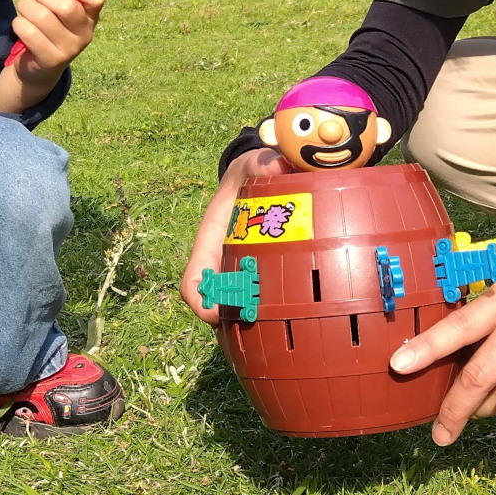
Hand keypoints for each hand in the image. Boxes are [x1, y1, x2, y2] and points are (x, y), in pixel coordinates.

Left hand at [4, 0, 105, 103]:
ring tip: (26, 11)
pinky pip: (29, 32)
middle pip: (66, 6)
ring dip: (26, 7)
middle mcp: (85, 33)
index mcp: (90, 14)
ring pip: (42, 16)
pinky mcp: (52, 60)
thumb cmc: (47, 19)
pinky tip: (21, 26)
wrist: (37, 63)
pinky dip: (19, 23)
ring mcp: (70, 49)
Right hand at [179, 146, 293, 323]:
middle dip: (234, 322)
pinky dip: (278, 313)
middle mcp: (223, 261)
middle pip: (219, 305)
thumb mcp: (255, 163)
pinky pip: (268, 299)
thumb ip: (264, 162)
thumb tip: (278, 167)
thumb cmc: (254, 171)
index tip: (220, 314)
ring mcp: (244, 269)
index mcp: (211, 240)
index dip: (201, 303)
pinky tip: (302, 319)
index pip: (193, 281)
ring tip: (283, 332)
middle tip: (263, 327)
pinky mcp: (267, 272)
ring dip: (256, 323)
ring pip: (242, 307)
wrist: (267, 172)